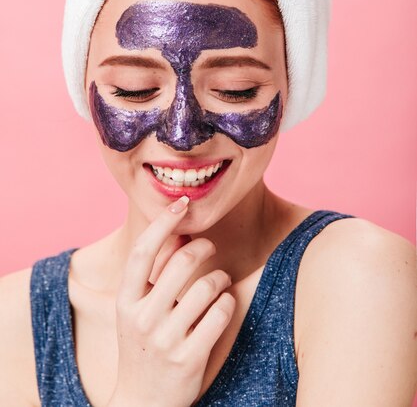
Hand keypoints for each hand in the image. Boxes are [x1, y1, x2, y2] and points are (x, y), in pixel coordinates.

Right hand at [107, 195, 235, 406]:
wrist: (142, 404)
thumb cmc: (142, 345)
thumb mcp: (136, 310)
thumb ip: (154, 272)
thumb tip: (178, 229)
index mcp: (125, 301)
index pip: (143, 251)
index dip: (163, 223)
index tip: (181, 203)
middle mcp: (142, 318)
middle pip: (182, 262)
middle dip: (203, 246)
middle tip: (209, 246)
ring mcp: (165, 340)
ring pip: (207, 286)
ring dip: (220, 276)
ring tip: (218, 280)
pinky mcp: (188, 359)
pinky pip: (220, 314)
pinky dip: (227, 302)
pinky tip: (223, 303)